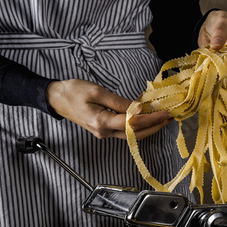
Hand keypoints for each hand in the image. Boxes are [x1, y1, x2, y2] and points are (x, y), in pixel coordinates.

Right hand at [46, 79, 171, 139]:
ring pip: (131, 135)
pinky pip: (125, 130)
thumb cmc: (73, 91)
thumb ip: (119, 102)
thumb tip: (139, 108)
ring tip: (162, 118)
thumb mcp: (97, 91)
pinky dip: (137, 125)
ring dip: (148, 128)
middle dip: (154, 127)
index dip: (151, 119)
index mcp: (101, 122)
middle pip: (135, 134)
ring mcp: (104, 133)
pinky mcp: (104, 130)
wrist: (57, 98)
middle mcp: (104, 132)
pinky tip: (146, 116)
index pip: (132, 123)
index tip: (165, 113)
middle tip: (169, 117)